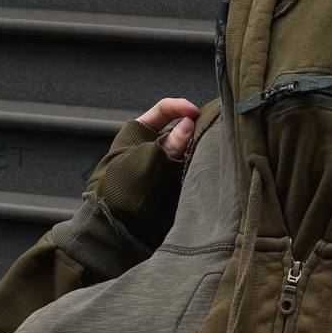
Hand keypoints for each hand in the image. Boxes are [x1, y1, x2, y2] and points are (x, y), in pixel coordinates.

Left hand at [86, 97, 202, 249]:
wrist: (118, 225)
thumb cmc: (122, 189)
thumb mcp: (146, 161)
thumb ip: (170, 143)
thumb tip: (189, 123)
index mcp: (138, 131)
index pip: (163, 109)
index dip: (180, 107)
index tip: (197, 113)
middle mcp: (153, 143)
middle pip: (179, 127)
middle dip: (195, 127)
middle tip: (212, 129)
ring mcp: (163, 161)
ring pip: (187, 146)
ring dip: (198, 147)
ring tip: (213, 146)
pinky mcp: (172, 178)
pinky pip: (189, 165)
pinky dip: (198, 164)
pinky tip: (208, 165)